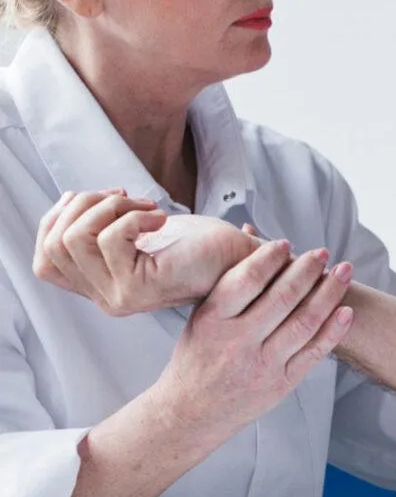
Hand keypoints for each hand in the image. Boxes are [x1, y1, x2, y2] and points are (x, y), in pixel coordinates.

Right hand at [34, 190, 262, 313]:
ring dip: (111, 206)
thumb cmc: (202, 243)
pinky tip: (162, 218)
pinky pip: (108, 238)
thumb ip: (100, 225)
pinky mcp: (140, 289)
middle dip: (89, 204)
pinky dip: (133, 215)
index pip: (45, 258)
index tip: (106, 198)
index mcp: (101, 286)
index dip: (63, 217)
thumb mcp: (139, 231)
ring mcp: (120, 298)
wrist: (249, 260)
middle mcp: (106, 299)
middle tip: (131, 198)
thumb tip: (70, 198)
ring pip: (75, 237)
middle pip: (55, 243)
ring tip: (148, 207)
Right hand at [154, 239, 353, 434]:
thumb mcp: (201, 317)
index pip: (245, 281)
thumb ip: (229, 281)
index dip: (269, 259)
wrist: (190, 413)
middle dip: (307, 271)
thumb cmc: (198, 356)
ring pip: (304, 322)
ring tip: (343, 272)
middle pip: (282, 298)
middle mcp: (237, 342)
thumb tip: (252, 233)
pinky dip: (334, 330)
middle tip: (323, 252)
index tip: (287, 244)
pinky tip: (347, 310)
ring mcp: (262, 365)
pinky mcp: (281, 384)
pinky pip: (314, 352)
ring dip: (329, 294)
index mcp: (213, 321)